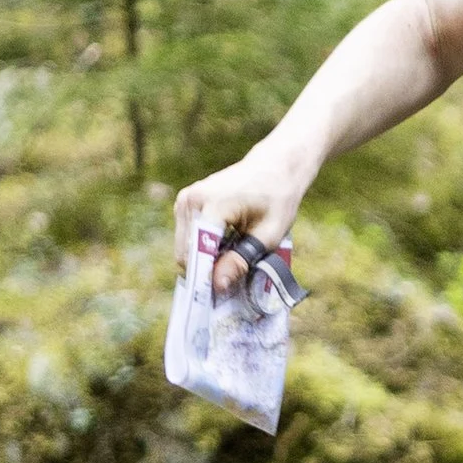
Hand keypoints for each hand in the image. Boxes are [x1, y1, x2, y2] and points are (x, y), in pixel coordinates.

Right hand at [172, 151, 306, 295]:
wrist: (275, 167)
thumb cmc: (278, 199)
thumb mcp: (269, 235)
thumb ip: (242, 260)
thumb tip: (218, 285)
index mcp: (211, 205)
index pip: (196, 253)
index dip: (207, 278)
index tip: (222, 296)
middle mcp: (190, 201)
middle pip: (186, 254)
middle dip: (207, 270)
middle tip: (234, 278)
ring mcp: (185, 200)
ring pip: (185, 248)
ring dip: (206, 259)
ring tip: (234, 257)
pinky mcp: (186, 203)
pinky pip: (188, 237)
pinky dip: (204, 248)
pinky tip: (227, 244)